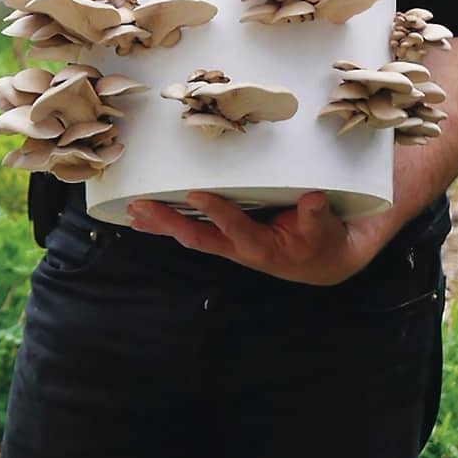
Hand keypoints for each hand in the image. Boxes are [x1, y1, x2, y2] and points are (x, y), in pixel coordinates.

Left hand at [126, 190, 382, 286]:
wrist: (324, 263)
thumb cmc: (323, 242)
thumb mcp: (325, 229)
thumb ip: (316, 215)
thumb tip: (312, 197)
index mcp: (261, 247)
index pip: (234, 229)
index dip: (216, 212)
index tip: (195, 195)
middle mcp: (238, 248)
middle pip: (198, 237)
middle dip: (168, 222)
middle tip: (141, 208)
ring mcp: (228, 244)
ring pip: (189, 235)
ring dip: (161, 225)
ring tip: (132, 214)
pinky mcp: (225, 238)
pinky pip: (192, 231)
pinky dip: (168, 225)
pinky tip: (146, 220)